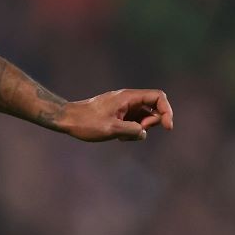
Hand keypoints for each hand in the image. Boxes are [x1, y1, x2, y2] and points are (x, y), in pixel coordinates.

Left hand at [58, 89, 173, 141]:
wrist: (67, 119)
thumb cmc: (86, 123)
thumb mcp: (111, 129)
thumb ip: (132, 130)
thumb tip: (144, 132)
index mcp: (128, 97)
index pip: (158, 97)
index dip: (167, 111)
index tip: (167, 127)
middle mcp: (128, 99)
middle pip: (153, 107)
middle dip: (152, 122)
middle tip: (137, 131)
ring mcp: (123, 106)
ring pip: (143, 116)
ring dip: (140, 129)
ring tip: (123, 137)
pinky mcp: (118, 114)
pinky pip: (133, 121)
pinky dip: (132, 130)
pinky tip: (119, 137)